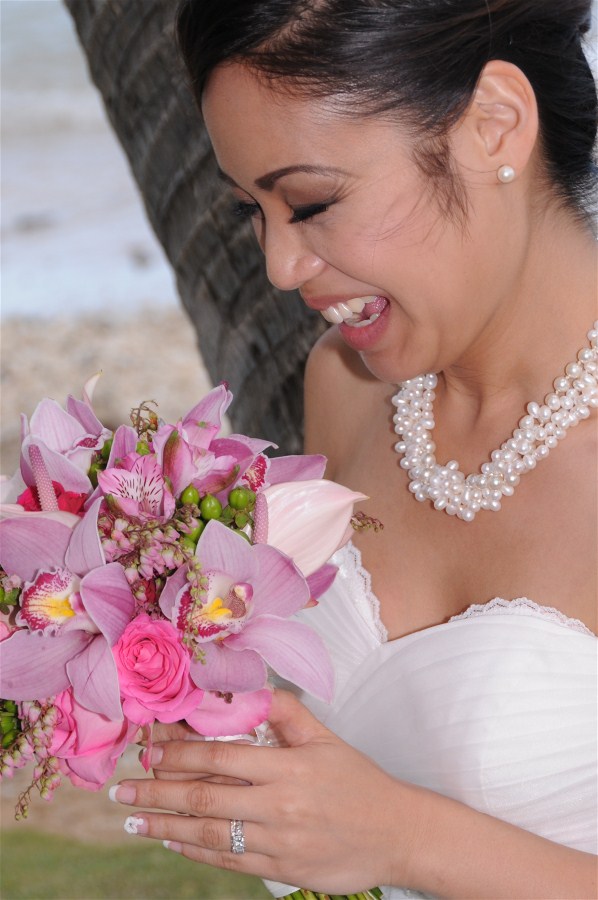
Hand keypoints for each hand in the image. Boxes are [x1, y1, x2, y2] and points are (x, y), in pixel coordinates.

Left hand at [110, 690, 415, 892]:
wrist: (397, 834)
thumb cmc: (359, 781)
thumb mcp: (327, 738)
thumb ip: (287, 713)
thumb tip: (251, 688)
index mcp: (287, 767)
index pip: (220, 759)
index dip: (179, 755)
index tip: (148, 752)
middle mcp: (278, 806)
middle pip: (204, 798)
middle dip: (157, 792)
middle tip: (121, 790)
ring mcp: (278, 842)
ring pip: (209, 834)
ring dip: (165, 826)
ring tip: (135, 819)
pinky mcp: (281, 870)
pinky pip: (229, 861)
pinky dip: (195, 852)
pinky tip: (172, 841)